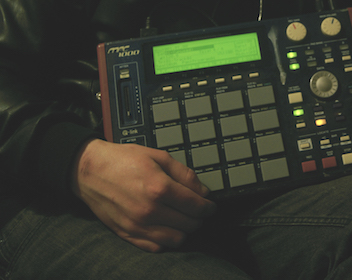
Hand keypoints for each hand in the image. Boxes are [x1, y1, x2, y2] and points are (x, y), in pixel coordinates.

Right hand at [71, 139, 216, 251]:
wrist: (89, 171)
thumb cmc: (123, 161)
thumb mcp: (159, 157)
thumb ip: (184, 174)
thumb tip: (203, 191)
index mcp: (159, 188)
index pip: (196, 206)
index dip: (208, 207)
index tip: (210, 205)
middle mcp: (149, 210)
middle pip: (189, 224)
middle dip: (199, 218)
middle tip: (199, 210)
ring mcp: (137, 225)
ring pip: (176, 239)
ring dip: (185, 230)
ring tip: (184, 219)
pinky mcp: (127, 234)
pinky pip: (156, 247)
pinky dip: (167, 240)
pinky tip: (168, 228)